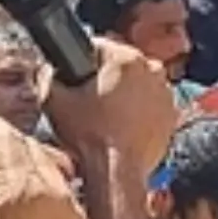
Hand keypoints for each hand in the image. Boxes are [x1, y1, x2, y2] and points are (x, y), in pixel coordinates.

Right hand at [43, 38, 177, 170]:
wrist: (115, 171)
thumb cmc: (90, 137)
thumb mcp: (54, 101)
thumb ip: (47, 76)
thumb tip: (46, 69)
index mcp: (126, 60)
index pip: (98, 47)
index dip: (82, 63)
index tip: (76, 77)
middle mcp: (152, 71)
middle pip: (120, 66)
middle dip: (104, 79)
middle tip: (88, 101)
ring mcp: (164, 93)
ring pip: (137, 85)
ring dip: (123, 95)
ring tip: (104, 117)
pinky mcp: (171, 114)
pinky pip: (150, 104)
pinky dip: (138, 111)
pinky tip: (120, 126)